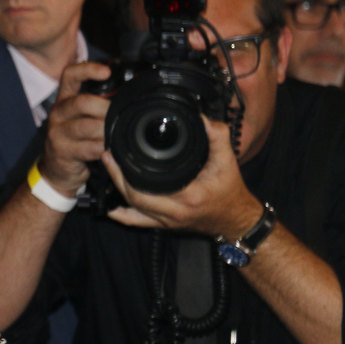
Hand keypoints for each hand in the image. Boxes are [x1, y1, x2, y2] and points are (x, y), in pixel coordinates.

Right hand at [38, 61, 112, 195]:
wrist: (56, 168)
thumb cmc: (75, 138)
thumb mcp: (80, 116)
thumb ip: (96, 103)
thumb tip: (126, 90)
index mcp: (64, 98)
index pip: (70, 74)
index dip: (88, 69)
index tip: (107, 72)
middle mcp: (58, 112)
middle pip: (81, 102)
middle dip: (105, 108)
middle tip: (120, 115)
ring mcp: (57, 133)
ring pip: (86, 126)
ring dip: (106, 130)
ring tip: (116, 134)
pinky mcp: (63, 151)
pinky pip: (89, 148)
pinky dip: (104, 148)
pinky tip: (110, 149)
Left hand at [104, 116, 262, 236]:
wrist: (237, 219)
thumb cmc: (231, 192)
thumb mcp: (228, 161)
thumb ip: (217, 137)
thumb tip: (202, 118)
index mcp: (187, 197)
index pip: (145, 188)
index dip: (125, 173)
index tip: (115, 154)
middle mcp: (174, 213)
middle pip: (133, 199)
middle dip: (116, 178)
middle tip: (107, 158)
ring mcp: (167, 222)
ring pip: (133, 211)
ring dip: (117, 191)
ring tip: (108, 170)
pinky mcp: (165, 226)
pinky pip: (138, 222)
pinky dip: (122, 215)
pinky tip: (110, 208)